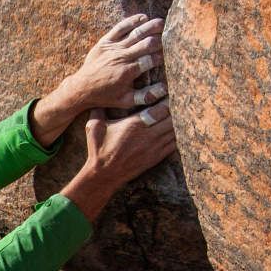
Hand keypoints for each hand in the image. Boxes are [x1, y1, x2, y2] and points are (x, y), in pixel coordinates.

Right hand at [60, 102, 176, 222]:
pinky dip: (176, 136)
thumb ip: (98, 110)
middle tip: (174, 105)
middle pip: (172, 119)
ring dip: (176, 123)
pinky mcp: (156, 158)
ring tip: (176, 116)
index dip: (167, 101)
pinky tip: (174, 131)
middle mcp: (148, 136)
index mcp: (135, 124)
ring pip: (175, 131)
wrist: (104, 174)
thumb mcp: (93, 126)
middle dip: (174, 111)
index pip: (161, 109)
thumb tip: (98, 98)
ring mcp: (154, 148)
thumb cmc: (99, 150)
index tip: (167, 95)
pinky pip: (174, 144)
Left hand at [69, 14, 165, 110]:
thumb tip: (165, 89)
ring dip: (150, 26)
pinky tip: (143, 17)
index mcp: (129, 72)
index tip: (172, 54)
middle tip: (172, 35)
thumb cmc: (106, 96)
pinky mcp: (105, 42)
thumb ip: (146, 96)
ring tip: (162, 22)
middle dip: (161, 39)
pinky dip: (132, 21)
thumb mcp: (126, 101)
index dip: (163, 56)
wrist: (82, 88)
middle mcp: (122, 57)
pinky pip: (120, 28)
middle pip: (146, 43)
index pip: (152, 60)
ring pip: (136, 33)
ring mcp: (113, 48)